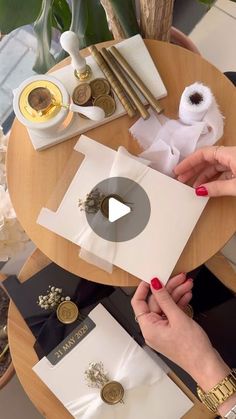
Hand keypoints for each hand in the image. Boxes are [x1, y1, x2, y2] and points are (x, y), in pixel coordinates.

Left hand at [131, 278, 229, 392]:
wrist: (206, 364)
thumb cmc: (192, 348)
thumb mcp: (177, 318)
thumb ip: (165, 299)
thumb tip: (155, 285)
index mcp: (148, 328)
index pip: (138, 303)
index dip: (144, 288)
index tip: (152, 277)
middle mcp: (152, 329)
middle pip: (156, 302)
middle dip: (169, 289)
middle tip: (179, 278)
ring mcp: (162, 330)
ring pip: (166, 306)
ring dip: (177, 294)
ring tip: (187, 285)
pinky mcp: (172, 330)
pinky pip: (172, 313)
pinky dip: (179, 303)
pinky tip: (187, 296)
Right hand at [174, 145, 235, 196]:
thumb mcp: (235, 185)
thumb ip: (218, 187)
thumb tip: (201, 191)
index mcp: (230, 153)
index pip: (203, 154)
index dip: (189, 162)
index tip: (178, 170)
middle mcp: (232, 155)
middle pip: (208, 159)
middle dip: (193, 169)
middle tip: (181, 179)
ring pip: (215, 167)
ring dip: (203, 176)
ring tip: (194, 187)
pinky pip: (223, 172)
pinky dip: (214, 179)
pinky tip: (208, 188)